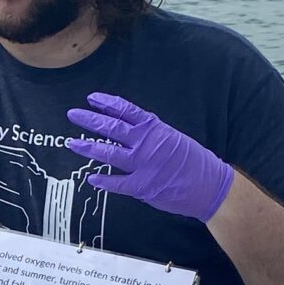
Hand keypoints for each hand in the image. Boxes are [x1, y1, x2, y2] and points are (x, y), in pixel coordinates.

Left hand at [65, 93, 233, 221]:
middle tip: (73, 114)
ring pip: (109, 153)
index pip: (127, 111)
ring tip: (73, 142)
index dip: (107, 103)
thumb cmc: (194, 162)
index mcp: (155, 129)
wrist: (210, 186)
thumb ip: (151, 134)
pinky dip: (103, 180)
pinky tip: (91, 177)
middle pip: (112, 127)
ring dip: (88, 147)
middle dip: (90, 119)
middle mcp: (147, 143)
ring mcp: (144, 165)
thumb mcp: (173, 138)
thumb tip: (130, 130)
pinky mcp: (143, 186)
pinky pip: (117, 183)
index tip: (91, 98)